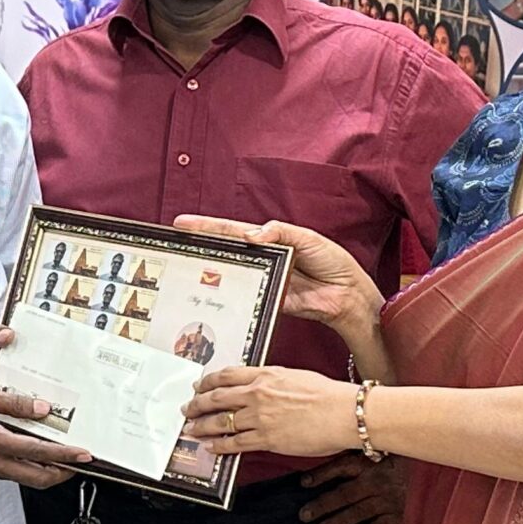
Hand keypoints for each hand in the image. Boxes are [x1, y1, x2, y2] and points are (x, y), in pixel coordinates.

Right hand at [0, 383, 91, 488]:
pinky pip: (15, 471)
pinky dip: (32, 465)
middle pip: (39, 478)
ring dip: (49, 470)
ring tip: (64, 455)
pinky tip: (36, 449)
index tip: (86, 455)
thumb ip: (14, 404)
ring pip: (28, 478)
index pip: (39, 453)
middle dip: (63, 473)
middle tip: (80, 461)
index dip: (66, 455)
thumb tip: (44, 409)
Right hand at [174, 217, 382, 340]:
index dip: (208, 227)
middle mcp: (261, 259)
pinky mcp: (267, 300)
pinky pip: (245, 298)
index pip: (233, 230)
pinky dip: (230, 297)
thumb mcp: (307, 239)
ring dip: (210, 273)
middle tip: (176, 245)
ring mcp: (262, 281)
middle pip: (225, 251)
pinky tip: (211, 296)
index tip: (183, 223)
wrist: (346, 294)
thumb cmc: (332, 262)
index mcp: (270, 239)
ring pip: (231, 275)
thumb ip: (280, 232)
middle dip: (200, 247)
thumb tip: (251, 235)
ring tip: (185, 269)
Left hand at [182, 365, 349, 459]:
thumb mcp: (294, 376)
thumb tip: (257, 385)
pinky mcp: (266, 439)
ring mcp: (259, 417)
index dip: (207, 382)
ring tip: (191, 429)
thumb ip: (271, 379)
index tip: (199, 386)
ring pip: (220, 422)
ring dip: (202, 426)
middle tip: (187, 409)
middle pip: (216, 398)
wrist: (344, 412)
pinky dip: (220, 446)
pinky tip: (212, 447)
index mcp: (264, 375)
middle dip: (197, 404)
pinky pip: (235, 443)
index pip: (226, 375)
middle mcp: (257, 394)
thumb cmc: (327, 394)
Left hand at [298, 454, 405, 523]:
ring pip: (358, 512)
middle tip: (304, 515)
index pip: (341, 467)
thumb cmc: (403, 458)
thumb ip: (360, 453)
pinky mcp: (401, 515)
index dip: (321, 474)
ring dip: (338, 522)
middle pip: (345, 493)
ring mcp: (389, 499)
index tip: (303, 483)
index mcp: (371, 461)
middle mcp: (378, 480)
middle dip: (322, 505)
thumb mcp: (383, 448)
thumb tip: (332, 453)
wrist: (435, 470)